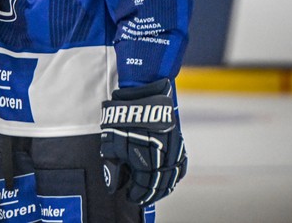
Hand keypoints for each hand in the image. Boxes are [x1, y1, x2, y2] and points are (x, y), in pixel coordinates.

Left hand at [99, 79, 187, 204]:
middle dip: (150, 194)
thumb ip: (112, 165)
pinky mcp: (178, 140)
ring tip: (155, 192)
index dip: (136, 195)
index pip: (142, 186)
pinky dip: (176, 174)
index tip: (129, 197)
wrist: (141, 92)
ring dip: (164, 187)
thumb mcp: (110, 142)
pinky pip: (181, 164)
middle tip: (141, 198)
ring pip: (172, 176)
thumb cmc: (122, 117)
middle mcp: (161, 157)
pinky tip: (169, 178)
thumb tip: (114, 184)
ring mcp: (172, 149)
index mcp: (143, 159)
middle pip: (159, 184)